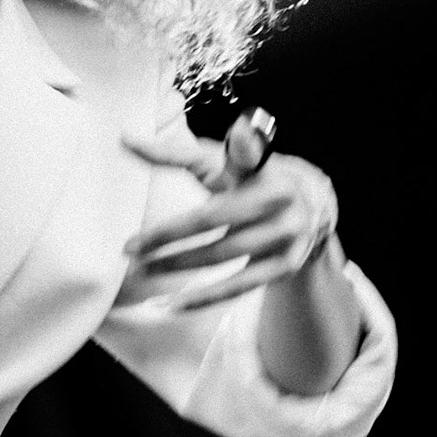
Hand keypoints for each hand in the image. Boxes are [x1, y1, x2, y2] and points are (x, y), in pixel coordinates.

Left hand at [121, 112, 339, 310]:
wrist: (311, 204)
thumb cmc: (250, 177)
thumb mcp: (223, 160)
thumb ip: (177, 152)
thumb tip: (124, 139)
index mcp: (262, 166)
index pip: (238, 156)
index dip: (231, 146)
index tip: (226, 133)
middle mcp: (279, 198)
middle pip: (214, 218)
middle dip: (168, 235)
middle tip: (130, 247)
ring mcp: (285, 235)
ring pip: (221, 255)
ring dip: (177, 265)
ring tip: (143, 270)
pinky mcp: (285, 265)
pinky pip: (238, 286)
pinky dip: (204, 297)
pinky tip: (174, 304)